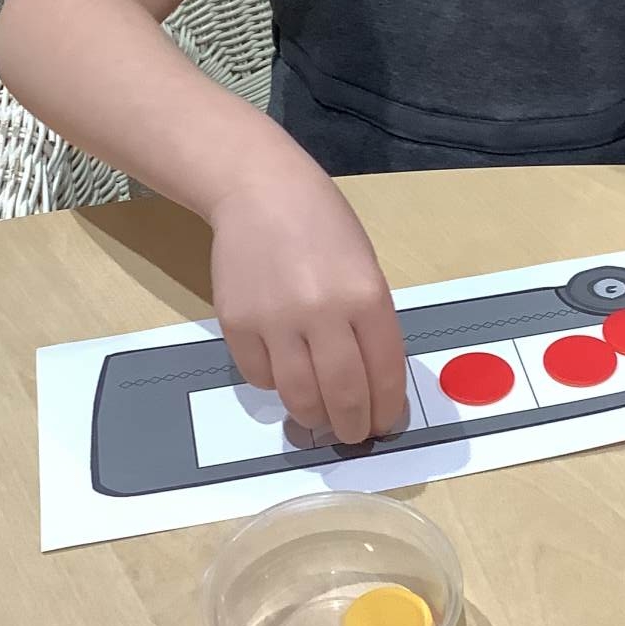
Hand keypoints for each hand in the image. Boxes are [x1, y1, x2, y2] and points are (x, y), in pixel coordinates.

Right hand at [209, 161, 407, 446]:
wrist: (260, 191)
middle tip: (354, 434)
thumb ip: (370, 322)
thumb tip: (373, 384)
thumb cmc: (323, 226)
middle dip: (353, 425)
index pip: (385, 372)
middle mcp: (322, 311)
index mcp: (366, 295)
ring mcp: (275, 319)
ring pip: (299, 396)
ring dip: (314, 417)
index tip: (385, 423)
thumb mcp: (365, 267)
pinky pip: (260, 377)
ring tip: (321, 418)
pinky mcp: (237, 323)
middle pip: (344, 394)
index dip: (387, 408)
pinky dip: (276, 385)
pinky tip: (285, 373)